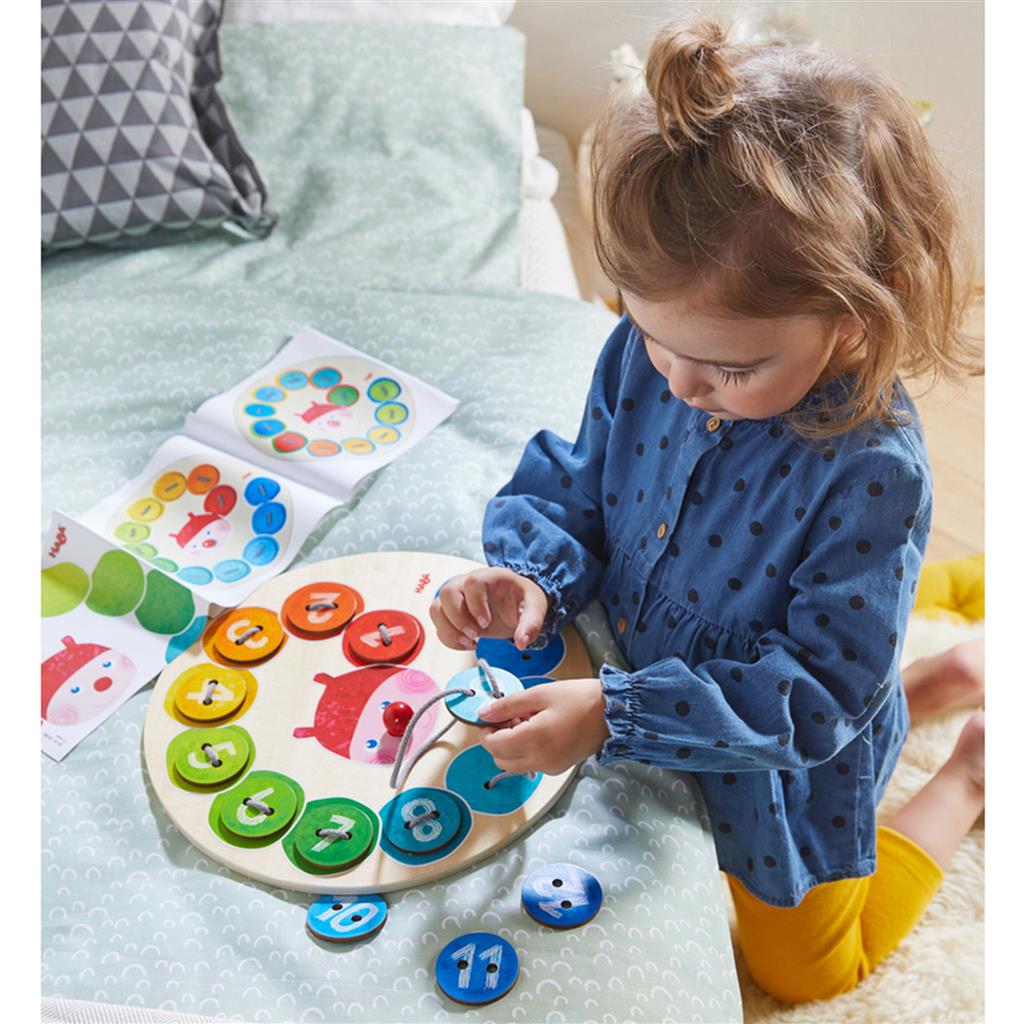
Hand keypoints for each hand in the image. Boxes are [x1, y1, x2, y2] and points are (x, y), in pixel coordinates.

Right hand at [430, 567, 548, 650]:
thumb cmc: (522, 600)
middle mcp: (467, 583)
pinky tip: (468, 644)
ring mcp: (456, 598)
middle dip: (458, 618)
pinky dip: (449, 638)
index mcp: (489, 577)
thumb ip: (531, 623)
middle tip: (476, 635)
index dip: (476, 604)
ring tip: (470, 642)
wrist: (514, 605)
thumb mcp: (535, 608)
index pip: (473, 582)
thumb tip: (522, 642)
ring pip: (436, 608)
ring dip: (449, 630)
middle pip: (447, 592)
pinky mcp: (451, 613)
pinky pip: (438, 624)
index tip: (486, 623)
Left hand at [476, 678, 610, 775]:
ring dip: (511, 745)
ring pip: (514, 764)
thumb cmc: (578, 698)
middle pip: (500, 759)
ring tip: (527, 720)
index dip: (486, 730)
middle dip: (497, 739)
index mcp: (533, 740)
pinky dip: (526, 750)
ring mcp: (550, 768)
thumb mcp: (540, 694)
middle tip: (509, 716)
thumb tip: (482, 713)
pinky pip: (531, 763)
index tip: (491, 713)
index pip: (493, 745)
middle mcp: (540, 761)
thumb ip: (508, 705)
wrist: (612, 712)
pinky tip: (539, 729)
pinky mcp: (558, 769)